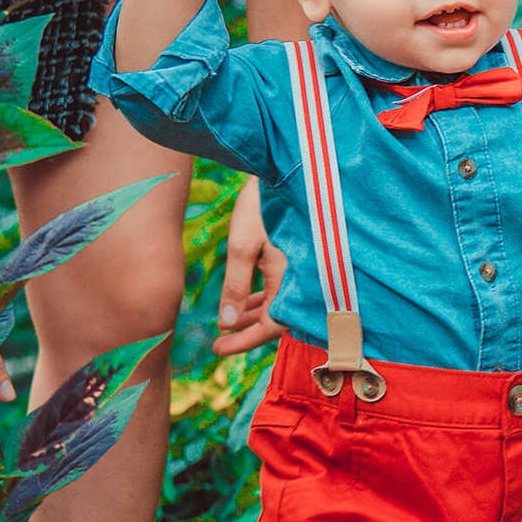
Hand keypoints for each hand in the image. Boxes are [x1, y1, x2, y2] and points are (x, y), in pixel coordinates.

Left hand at [213, 177, 285, 356]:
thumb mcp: (243, 246)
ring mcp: (302, 270)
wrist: (285, 170)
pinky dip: (262, 298)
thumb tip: (227, 324)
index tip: (218, 350)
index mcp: (292, 280)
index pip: (270, 326)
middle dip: (247, 332)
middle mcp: (303, 279)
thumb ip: (236, 286)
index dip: (244, 342)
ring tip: (229, 324)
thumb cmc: (264, 206)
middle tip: (219, 343)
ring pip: (278, 303)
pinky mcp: (298, 259)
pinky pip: (281, 289)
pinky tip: (246, 301)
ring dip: (254, 315)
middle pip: (276, 319)